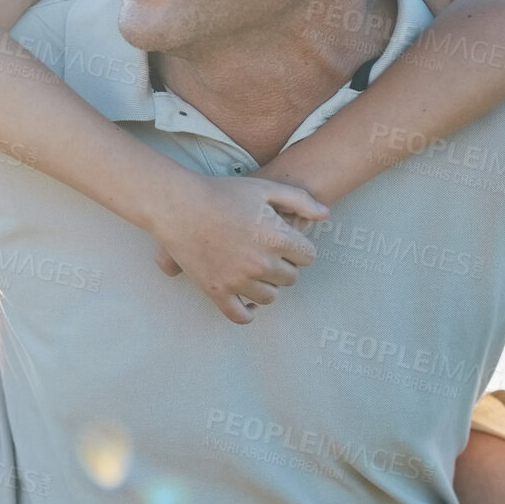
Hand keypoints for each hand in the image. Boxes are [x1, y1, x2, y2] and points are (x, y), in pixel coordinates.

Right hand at [151, 172, 326, 323]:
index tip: (284, 239)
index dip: (298, 247)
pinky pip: (240, 315)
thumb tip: (326, 215)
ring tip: (253, 270)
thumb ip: (299, 200)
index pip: (308, 257)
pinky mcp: (216, 291)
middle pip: (291, 278)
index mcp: (276, 237)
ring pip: (270, 297)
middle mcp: (260, 262)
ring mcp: (237, 280)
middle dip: (284, 265)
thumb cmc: (222, 192)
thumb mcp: (265, 188)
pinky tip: (247, 302)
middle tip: (266, 252)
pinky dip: (247, 312)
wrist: (178, 204)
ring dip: (266, 285)